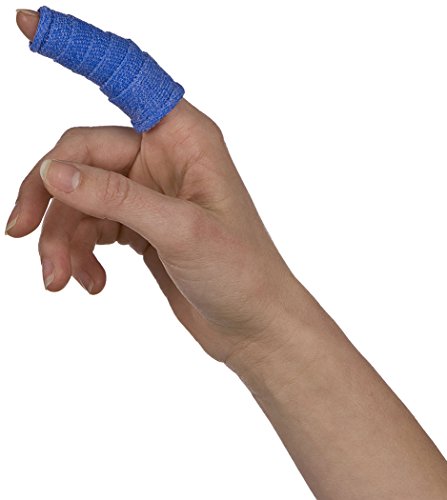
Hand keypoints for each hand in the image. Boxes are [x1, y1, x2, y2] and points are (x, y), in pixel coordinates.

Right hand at [6, 12, 298, 362]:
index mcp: (184, 139)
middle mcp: (163, 159)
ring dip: (61, 239)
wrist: (253, 323)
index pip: (125, 77)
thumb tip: (55, 172)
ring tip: (61, 280)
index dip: (78, 48)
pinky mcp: (139, 226)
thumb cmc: (241, 272)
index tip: (26, 24)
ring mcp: (148, 194)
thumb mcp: (182, 231)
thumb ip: (117, 199)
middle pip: (80, 157)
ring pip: (79, 199)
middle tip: (24, 236)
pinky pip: (91, 228)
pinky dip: (81, 254)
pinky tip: (92, 283)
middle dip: (49, 199)